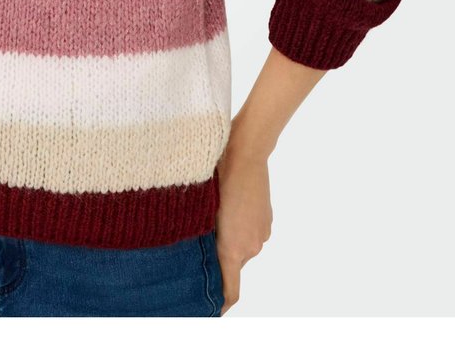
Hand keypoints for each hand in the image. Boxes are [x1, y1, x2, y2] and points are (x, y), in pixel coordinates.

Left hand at [213, 141, 272, 313]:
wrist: (245, 152)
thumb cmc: (218, 177)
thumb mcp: (202, 209)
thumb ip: (201, 235)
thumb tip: (196, 251)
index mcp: (232, 249)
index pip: (230, 292)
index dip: (220, 305)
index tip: (207, 310)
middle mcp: (250, 247)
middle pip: (231, 264)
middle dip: (217, 257)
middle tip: (197, 239)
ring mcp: (261, 234)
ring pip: (240, 246)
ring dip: (228, 237)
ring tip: (212, 214)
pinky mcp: (266, 220)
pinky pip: (249, 232)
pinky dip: (239, 226)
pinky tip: (227, 205)